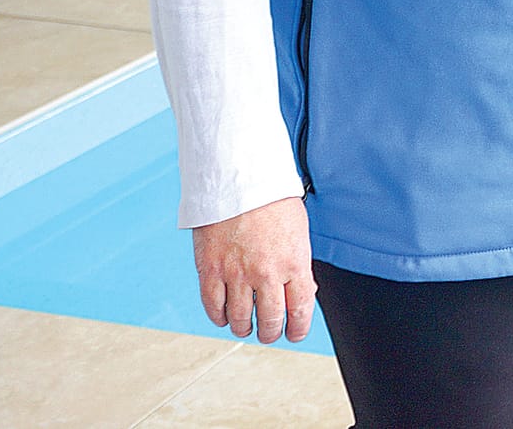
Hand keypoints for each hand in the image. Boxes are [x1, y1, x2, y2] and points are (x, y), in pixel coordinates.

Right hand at [192, 196, 315, 343]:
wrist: (240, 178)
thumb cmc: (272, 200)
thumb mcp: (299, 232)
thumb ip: (299, 265)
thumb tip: (303, 292)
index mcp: (294, 262)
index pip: (300, 310)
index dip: (298, 329)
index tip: (295, 334)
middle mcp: (266, 272)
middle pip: (270, 320)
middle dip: (271, 332)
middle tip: (269, 332)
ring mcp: (236, 273)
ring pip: (240, 319)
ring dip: (244, 328)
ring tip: (246, 326)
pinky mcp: (210, 269)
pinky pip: (213, 306)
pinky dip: (219, 317)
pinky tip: (223, 316)